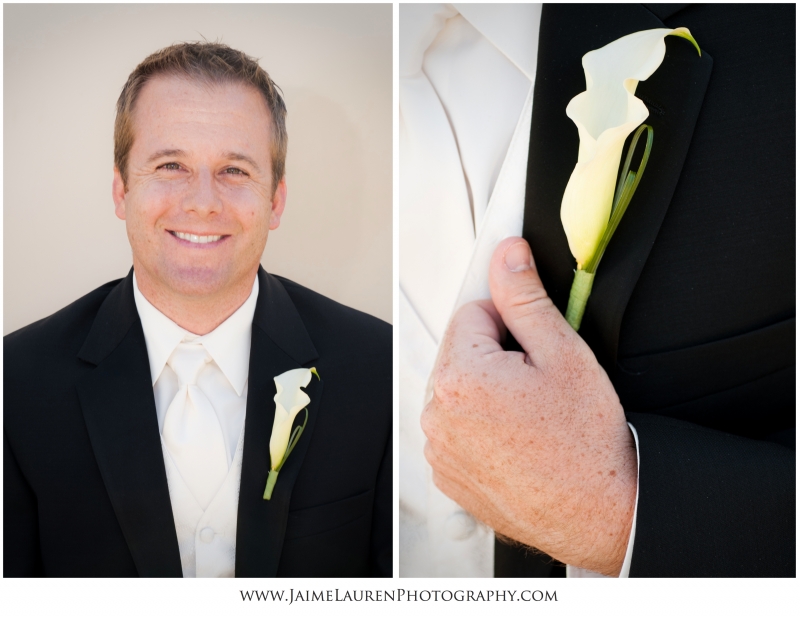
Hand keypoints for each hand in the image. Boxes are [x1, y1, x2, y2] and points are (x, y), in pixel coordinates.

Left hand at [421, 237, 636, 575]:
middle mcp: (437, 413)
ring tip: (531, 417)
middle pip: (462, 351)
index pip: (472, 313)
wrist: (597, 513)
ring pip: (459, 389)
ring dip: (487, 391)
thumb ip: (525, 297)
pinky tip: (517, 439)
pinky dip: (479, 426)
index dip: (510, 323)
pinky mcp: (447, 472)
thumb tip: (507, 255)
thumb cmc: (586, 442)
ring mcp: (439, 447)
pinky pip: (456, 427)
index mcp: (460, 376)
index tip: (533, 347)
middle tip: (538, 384)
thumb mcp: (562, 354)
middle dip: (496, 356)